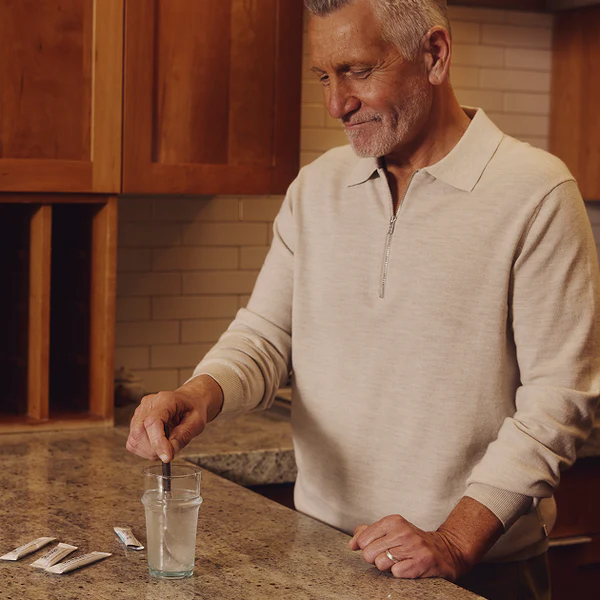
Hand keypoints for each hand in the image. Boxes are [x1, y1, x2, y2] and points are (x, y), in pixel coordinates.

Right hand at [126, 375, 222, 461]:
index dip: (157, 442)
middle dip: (154, 449)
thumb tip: (168, 453)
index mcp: (165, 400)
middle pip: (139, 431)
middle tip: (170, 451)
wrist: (189, 400)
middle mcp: (148, 404)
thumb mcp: (197, 422)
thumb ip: (183, 436)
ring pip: (134, 439)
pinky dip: (145, 449)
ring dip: (150, 450)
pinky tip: (159, 443)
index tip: (167, 457)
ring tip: (167, 444)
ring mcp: (140, 412)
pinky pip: (133, 442)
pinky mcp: (136, 421)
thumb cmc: (194, 408)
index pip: (153, 422)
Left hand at [348, 514, 466, 579]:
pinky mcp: (422, 562)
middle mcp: (403, 531)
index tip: (376, 547)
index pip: (363, 539)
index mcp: (393, 521)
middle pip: (369, 553)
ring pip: (381, 563)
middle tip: (389, 555)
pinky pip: (396, 573)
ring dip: (388, 567)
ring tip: (400, 560)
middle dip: (375, 559)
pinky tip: (408, 567)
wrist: (444, 550)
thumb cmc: (412, 541)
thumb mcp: (391, 530)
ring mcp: (413, 546)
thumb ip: (369, 532)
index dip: (365, 547)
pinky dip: (399, 573)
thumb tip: (352, 543)